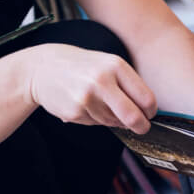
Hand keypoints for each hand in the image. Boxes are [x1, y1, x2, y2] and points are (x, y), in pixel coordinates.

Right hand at [28, 44, 155, 132]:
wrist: (43, 68)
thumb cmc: (82, 67)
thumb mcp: (108, 65)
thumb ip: (128, 86)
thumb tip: (146, 114)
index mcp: (116, 66)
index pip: (146, 97)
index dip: (150, 111)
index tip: (149, 114)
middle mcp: (102, 80)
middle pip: (133, 116)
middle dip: (141, 126)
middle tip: (141, 128)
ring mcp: (87, 97)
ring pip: (113, 122)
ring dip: (112, 119)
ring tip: (98, 102)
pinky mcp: (74, 111)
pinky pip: (95, 124)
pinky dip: (95, 119)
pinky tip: (85, 105)